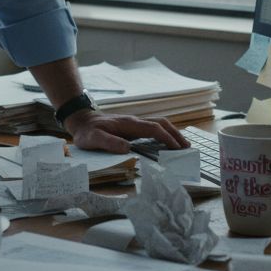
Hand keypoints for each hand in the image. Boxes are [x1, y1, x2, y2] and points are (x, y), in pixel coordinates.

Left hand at [64, 111, 187, 153]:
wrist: (82, 121)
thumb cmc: (87, 132)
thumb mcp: (93, 139)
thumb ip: (109, 142)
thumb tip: (128, 149)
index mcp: (128, 124)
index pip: (153, 128)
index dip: (167, 138)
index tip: (177, 148)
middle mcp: (134, 121)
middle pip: (161, 124)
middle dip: (175, 134)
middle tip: (187, 147)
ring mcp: (135, 123)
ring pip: (159, 124)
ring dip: (172, 133)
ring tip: (182, 146)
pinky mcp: (133, 127)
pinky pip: (153, 128)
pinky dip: (164, 134)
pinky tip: (167, 143)